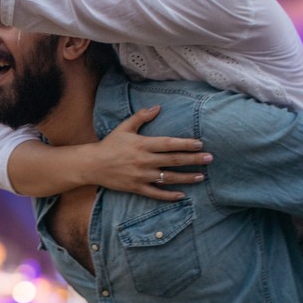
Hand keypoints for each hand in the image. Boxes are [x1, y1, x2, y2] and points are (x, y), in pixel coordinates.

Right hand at [85, 105, 210, 200]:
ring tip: (201, 176)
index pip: (169, 143)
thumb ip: (141, 117)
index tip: (200, 144)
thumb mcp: (124, 127)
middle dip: (193, 160)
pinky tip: (182, 195)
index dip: (186, 144)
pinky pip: (156, 193)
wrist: (92, 164)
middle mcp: (144, 160)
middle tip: (209, 159)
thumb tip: (158, 107)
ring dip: (187, 178)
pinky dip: (169, 195)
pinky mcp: (136, 188)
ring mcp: (141, 176)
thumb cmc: (110, 144)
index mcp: (143, 144)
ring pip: (169, 178)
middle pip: (174, 160)